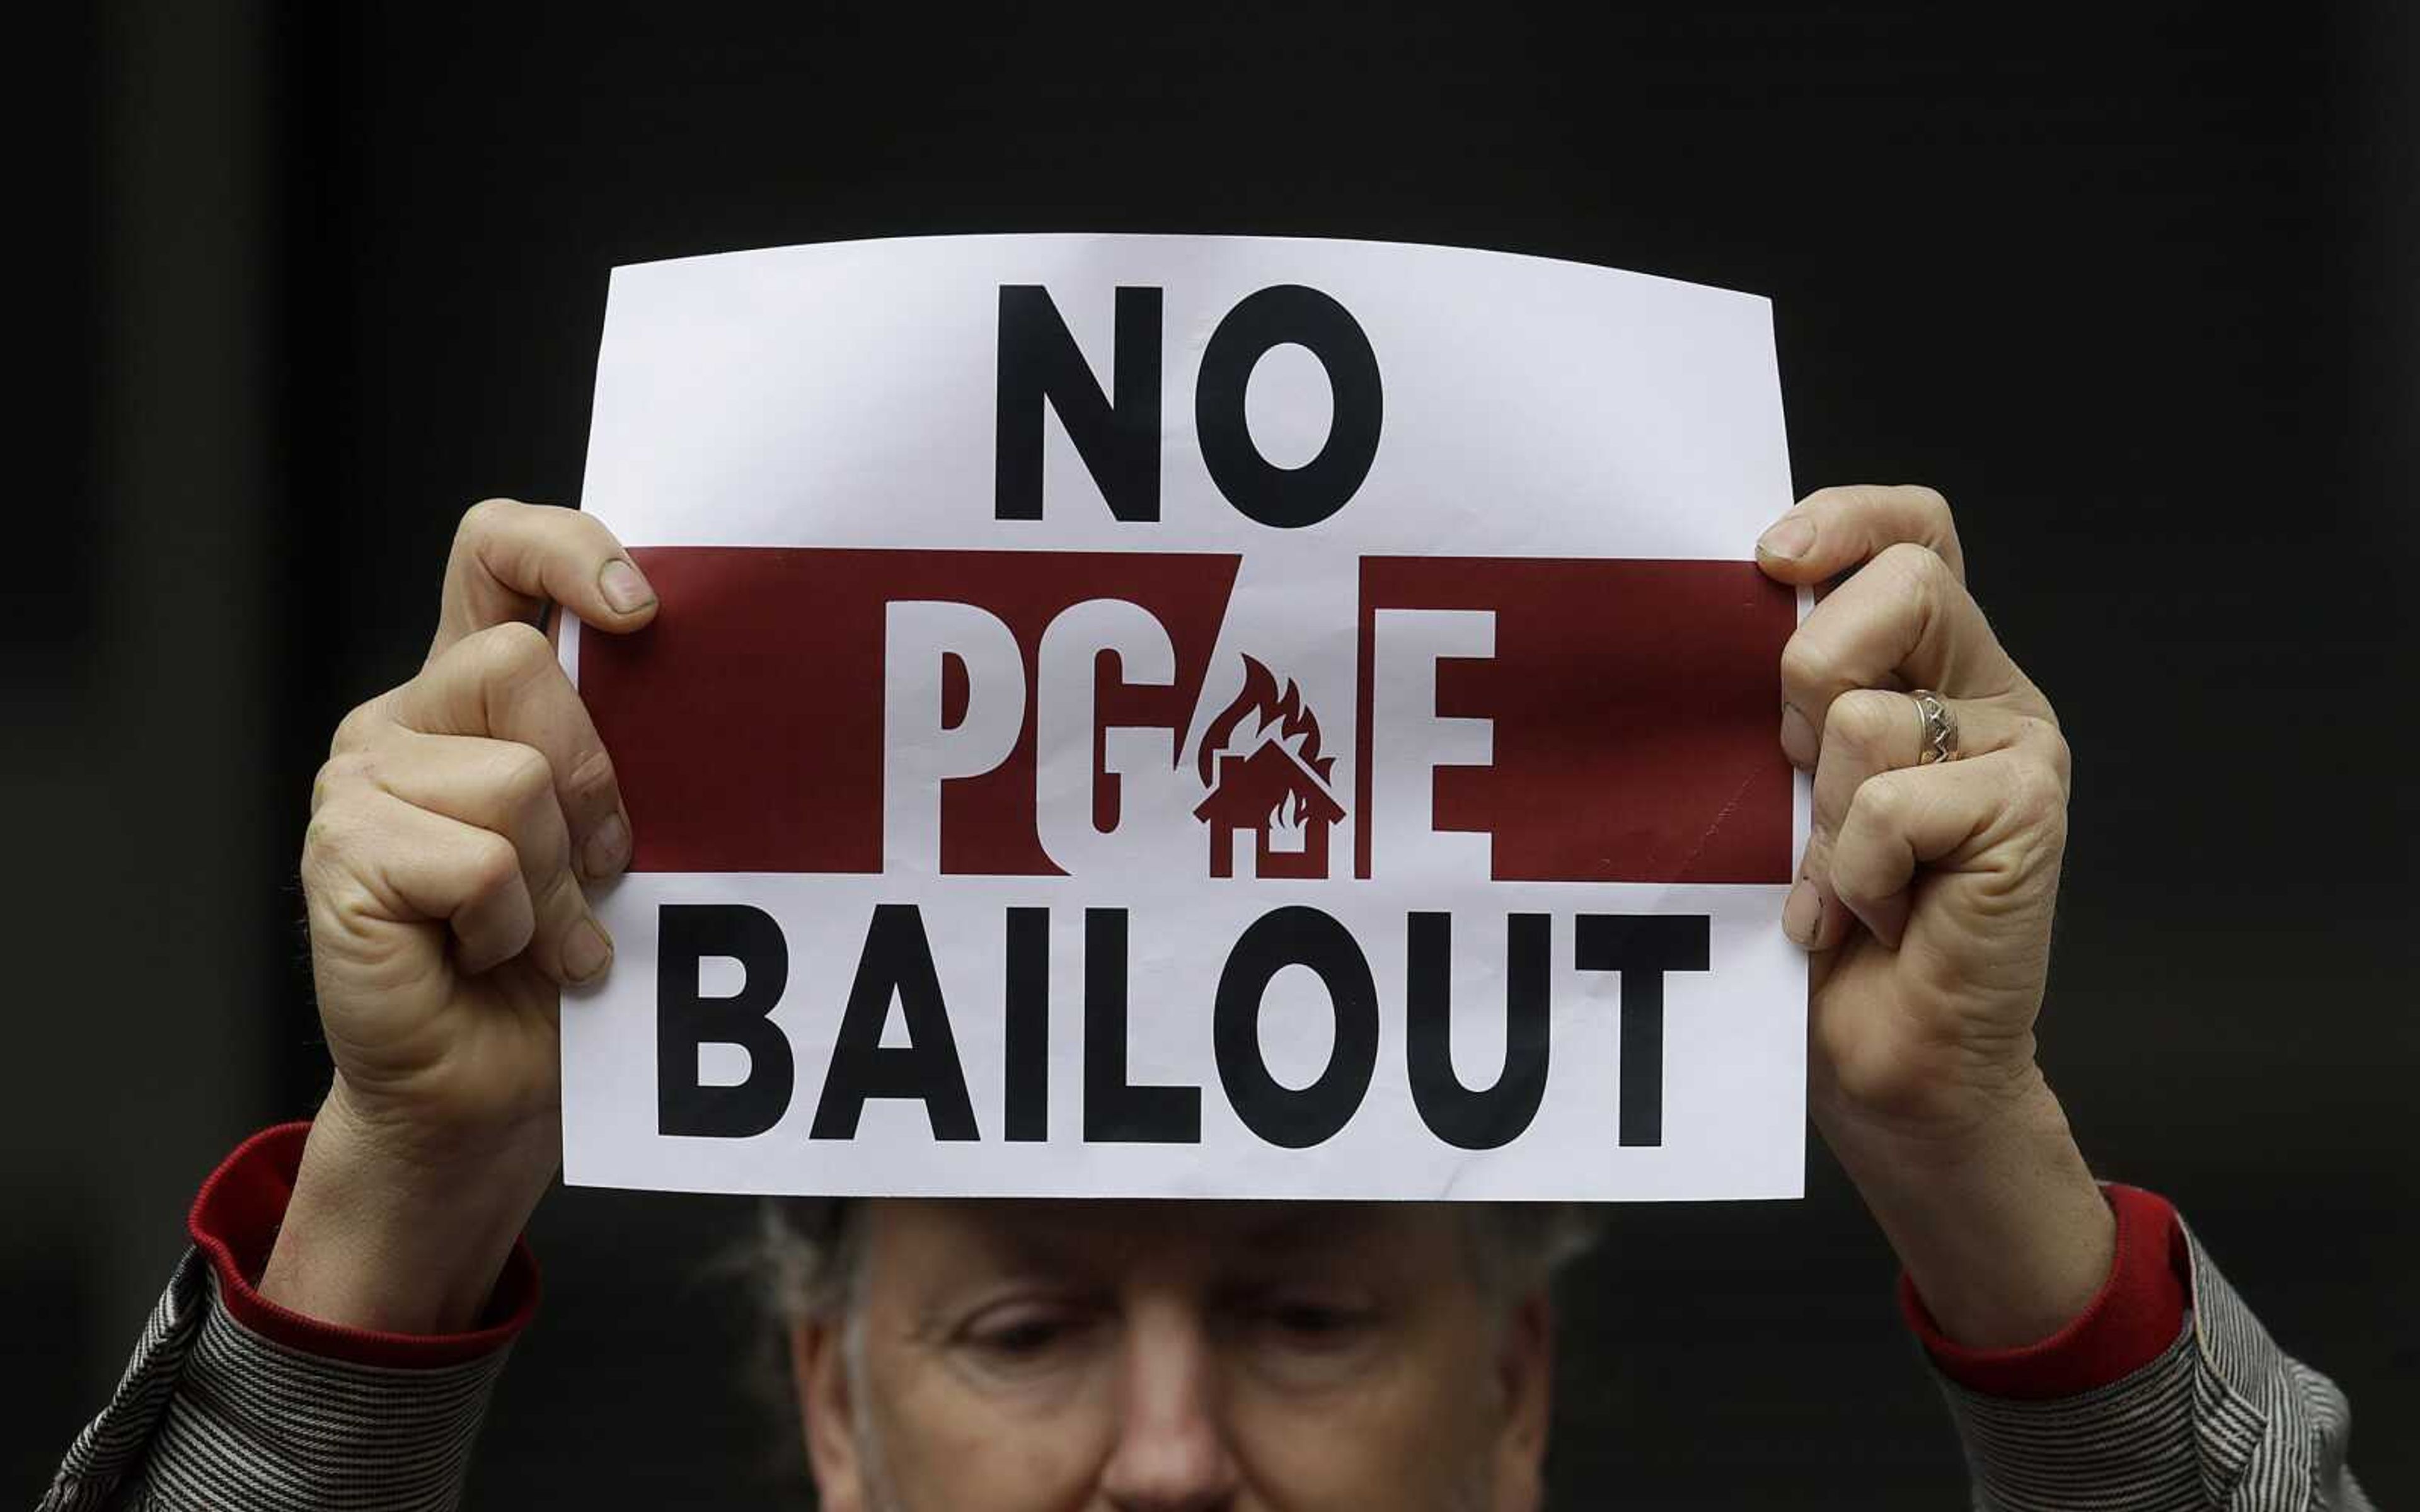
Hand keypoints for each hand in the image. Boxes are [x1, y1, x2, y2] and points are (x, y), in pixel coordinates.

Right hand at [258, 499, 658, 1332]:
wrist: (490, 1096)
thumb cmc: (558, 966)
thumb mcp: (613, 833)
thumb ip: (623, 747)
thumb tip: (699, 675)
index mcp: (473, 695)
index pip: (496, 552)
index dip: (566, 547)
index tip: (640, 608)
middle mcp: (404, 720)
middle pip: (521, 663)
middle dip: (593, 777)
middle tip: (600, 868)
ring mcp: (359, 784)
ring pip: (511, 778)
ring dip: (557, 876)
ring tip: (544, 932)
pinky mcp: (340, 856)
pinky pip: (478, 860)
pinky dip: (514, 923)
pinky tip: (495, 956)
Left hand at [1756, 485, 2112, 1347]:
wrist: (1885, 1060)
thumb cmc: (1815, 924)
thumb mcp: (1776, 784)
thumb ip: (1783, 698)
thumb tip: (1732, 613)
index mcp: (1928, 662)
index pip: (1913, 530)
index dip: (1849, 518)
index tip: (1768, 560)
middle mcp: (1986, 690)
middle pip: (1903, 582)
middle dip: (1808, 669)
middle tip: (1792, 767)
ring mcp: (2020, 749)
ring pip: (1869, 712)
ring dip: (1819, 811)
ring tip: (1838, 877)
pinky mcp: (2030, 811)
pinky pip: (1891, 803)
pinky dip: (1851, 870)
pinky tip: (1868, 916)